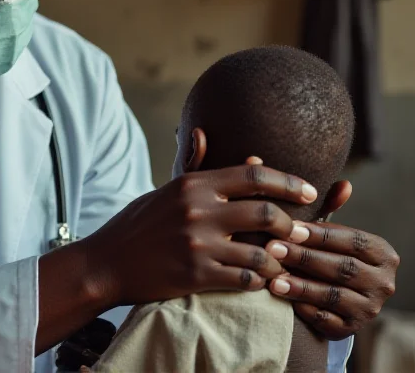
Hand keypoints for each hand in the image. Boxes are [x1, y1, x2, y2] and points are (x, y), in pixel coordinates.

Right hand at [81, 147, 317, 305]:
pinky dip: (260, 281)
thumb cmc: (138, 225)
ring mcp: (197, 244)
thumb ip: (192, 166)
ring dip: (279, 259)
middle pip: (265, 213)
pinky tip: (262, 280)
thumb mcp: (164, 190)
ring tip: (284, 261)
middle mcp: (197, 210)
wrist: (106, 263)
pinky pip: (244, 280)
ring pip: (260, 252)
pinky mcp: (195, 275)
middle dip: (291, 223)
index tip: (308, 190)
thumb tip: (202, 133)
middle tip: (301, 231)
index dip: (288, 182)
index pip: (253, 176)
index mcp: (193, 185)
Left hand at [266, 182, 398, 339]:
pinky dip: (303, 308)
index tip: (290, 227)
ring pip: (333, 295)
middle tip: (272, 248)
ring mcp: (370, 309)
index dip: (321, 235)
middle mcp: (384, 283)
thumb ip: (331, 209)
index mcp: (383, 254)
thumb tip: (343, 183)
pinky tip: (282, 298)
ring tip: (272, 277)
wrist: (330, 298)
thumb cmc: (326, 253)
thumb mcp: (330, 233)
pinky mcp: (352, 329)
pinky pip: (326, 319)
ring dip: (300, 285)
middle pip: (342, 268)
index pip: (353, 241)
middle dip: (304, 258)